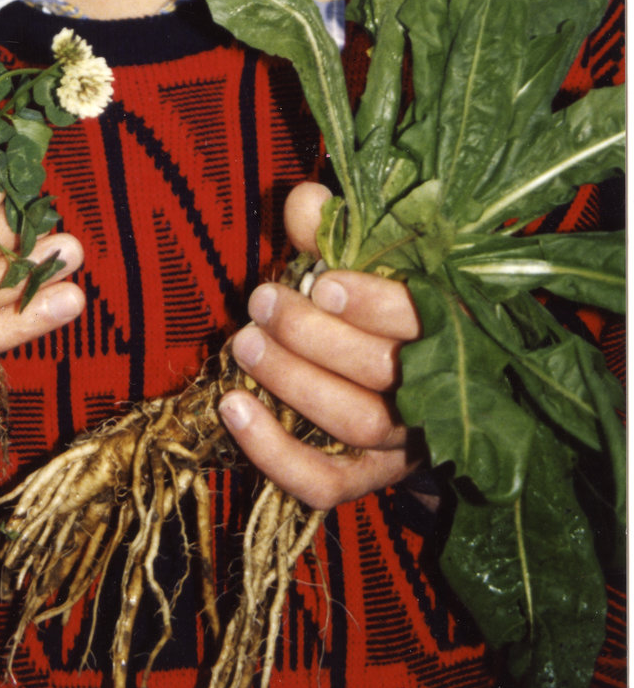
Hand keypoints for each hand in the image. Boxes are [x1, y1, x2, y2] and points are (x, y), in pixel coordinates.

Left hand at [218, 181, 420, 508]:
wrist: (419, 379)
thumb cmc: (384, 303)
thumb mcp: (371, 257)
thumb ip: (338, 228)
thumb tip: (306, 203)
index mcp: (452, 325)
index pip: (425, 321)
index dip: (374, 305)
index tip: (321, 283)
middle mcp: (440, 391)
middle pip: (383, 373)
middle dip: (312, 336)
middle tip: (261, 301)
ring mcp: (407, 443)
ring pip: (356, 423)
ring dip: (292, 381)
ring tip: (244, 342)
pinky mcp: (371, 480)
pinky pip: (325, 484)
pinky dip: (275, 455)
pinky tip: (234, 409)